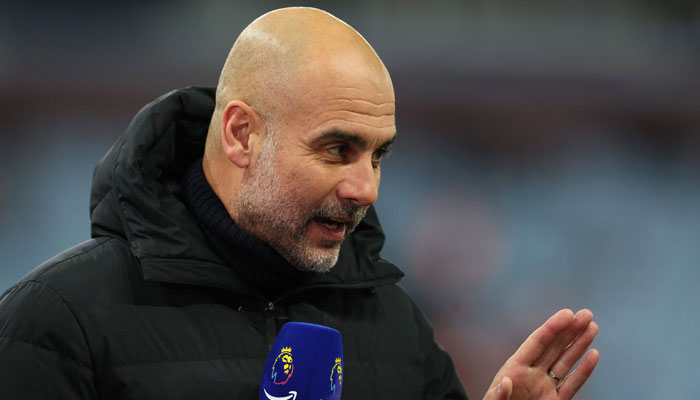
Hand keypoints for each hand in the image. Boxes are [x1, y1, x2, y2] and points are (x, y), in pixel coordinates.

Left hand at [483, 309, 598, 399]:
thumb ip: (498, 395)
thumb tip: (506, 382)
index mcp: (514, 369)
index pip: (536, 343)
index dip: (552, 327)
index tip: (567, 313)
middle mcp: (532, 374)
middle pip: (554, 347)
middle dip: (570, 330)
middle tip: (587, 313)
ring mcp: (544, 387)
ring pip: (565, 362)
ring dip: (579, 344)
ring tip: (592, 326)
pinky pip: (572, 384)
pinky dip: (584, 371)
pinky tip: (594, 354)